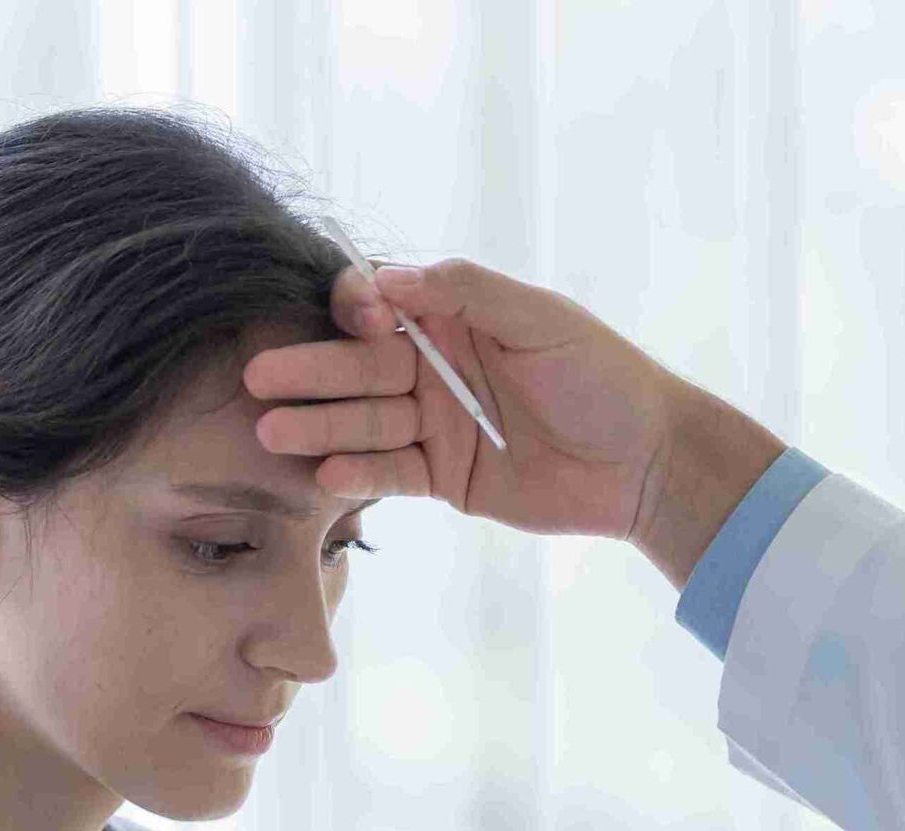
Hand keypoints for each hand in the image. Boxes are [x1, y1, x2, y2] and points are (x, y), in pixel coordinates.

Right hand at [243, 259, 785, 586]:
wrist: (646, 463)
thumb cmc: (602, 378)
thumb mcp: (541, 320)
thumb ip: (467, 293)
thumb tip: (388, 277)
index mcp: (456, 317)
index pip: (384, 304)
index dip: (356, 308)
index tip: (351, 316)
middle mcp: (436, 367)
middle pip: (357, 364)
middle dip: (310, 370)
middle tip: (257, 379)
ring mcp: (434, 425)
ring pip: (363, 421)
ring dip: (318, 426)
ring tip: (271, 431)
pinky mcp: (443, 478)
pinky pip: (388, 474)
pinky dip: (356, 474)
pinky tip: (321, 474)